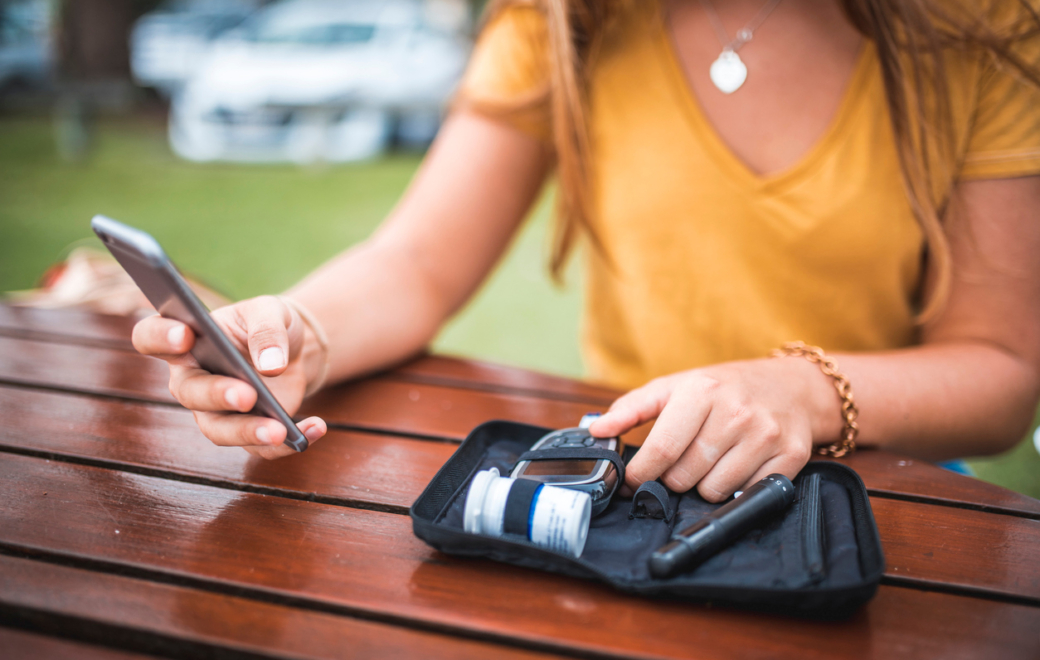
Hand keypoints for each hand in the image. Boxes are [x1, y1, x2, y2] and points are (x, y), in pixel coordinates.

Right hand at [132, 295, 326, 458]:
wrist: (294, 348)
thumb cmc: (268, 324)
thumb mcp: (272, 311)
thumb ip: (267, 330)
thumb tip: (270, 365)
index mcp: (186, 338)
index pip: (151, 337)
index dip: (160, 337)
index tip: (184, 335)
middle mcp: (192, 379)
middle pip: (189, 393)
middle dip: (216, 395)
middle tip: (246, 394)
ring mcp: (215, 411)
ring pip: (218, 430)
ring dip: (248, 432)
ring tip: (280, 431)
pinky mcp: (245, 432)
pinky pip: (259, 448)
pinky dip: (288, 444)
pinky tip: (316, 428)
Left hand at [589, 358, 834, 501]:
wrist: (792, 386)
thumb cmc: (724, 388)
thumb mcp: (675, 386)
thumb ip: (632, 408)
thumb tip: (596, 429)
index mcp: (702, 391)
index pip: (661, 450)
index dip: (641, 474)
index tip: (633, 481)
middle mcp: (736, 412)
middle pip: (685, 476)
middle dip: (673, 478)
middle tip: (680, 463)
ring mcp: (765, 435)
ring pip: (713, 490)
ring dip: (704, 485)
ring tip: (711, 461)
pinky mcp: (790, 456)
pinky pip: (746, 494)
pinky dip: (736, 489)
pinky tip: (738, 466)